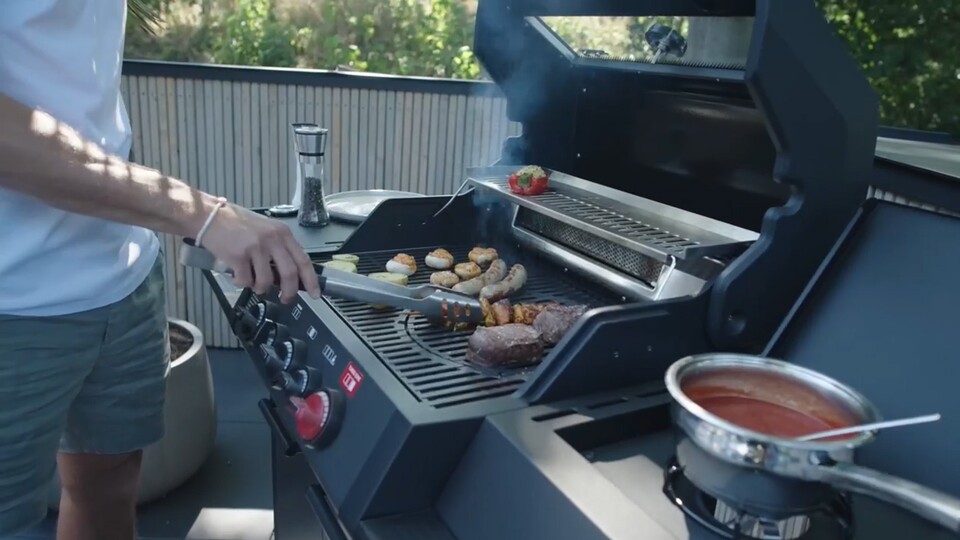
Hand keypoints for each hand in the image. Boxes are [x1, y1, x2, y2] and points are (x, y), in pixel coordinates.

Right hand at [198, 204, 321, 302]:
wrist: (209, 216)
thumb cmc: (236, 224)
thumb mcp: (265, 230)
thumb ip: (278, 249)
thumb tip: (289, 276)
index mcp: (282, 233)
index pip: (303, 260)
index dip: (311, 280)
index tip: (316, 294)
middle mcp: (272, 239)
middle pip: (289, 274)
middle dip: (289, 292)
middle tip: (285, 299)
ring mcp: (256, 247)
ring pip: (266, 281)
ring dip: (260, 287)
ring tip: (252, 281)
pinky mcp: (238, 256)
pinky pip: (246, 281)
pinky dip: (241, 283)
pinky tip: (236, 275)